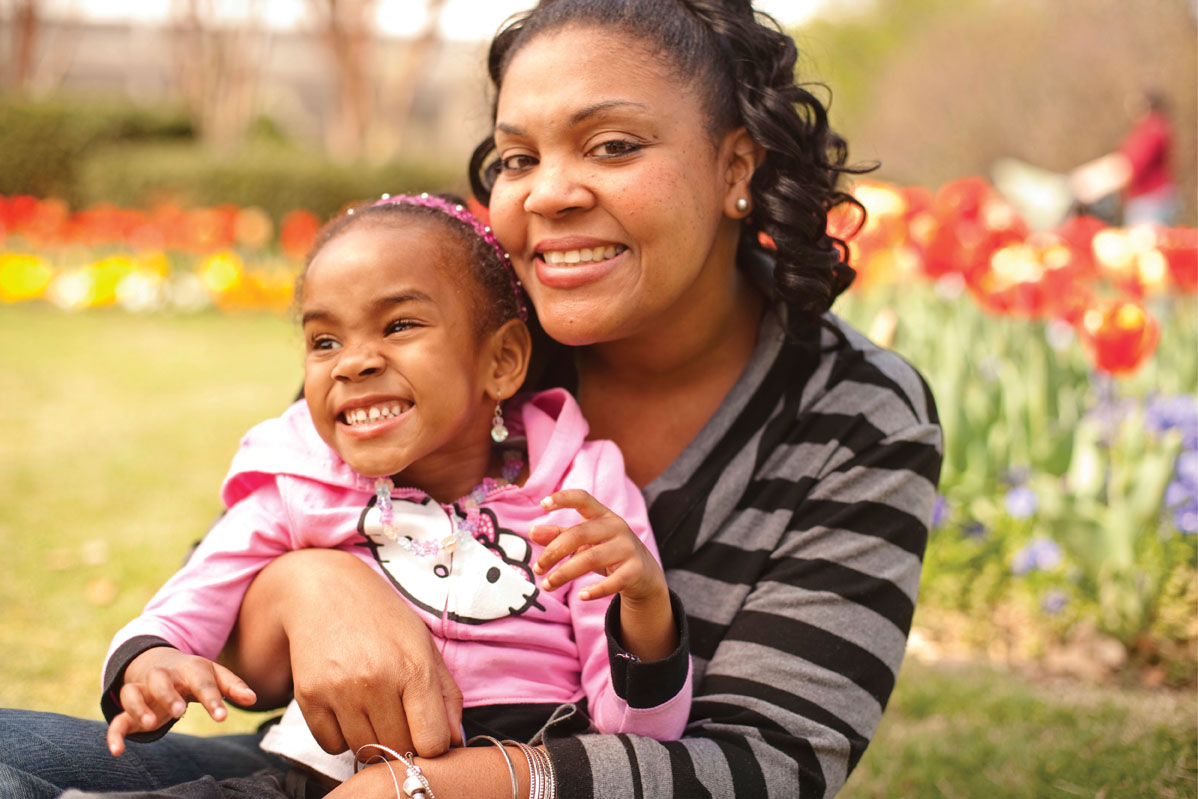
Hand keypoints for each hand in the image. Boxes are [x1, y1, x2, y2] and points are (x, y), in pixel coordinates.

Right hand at [107, 647, 254, 755]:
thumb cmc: (193, 674)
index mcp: (189, 669)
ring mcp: (142, 691)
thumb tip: (253, 699)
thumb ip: (232, 687)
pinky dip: (114, 734)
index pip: (202, 681)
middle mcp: (162, 677)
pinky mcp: (128, 708)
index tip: (222, 717)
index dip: (212, 699)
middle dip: (169, 694)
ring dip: (140, 707)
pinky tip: (117, 751)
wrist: (157, 661)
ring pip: (133, 693)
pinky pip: (116, 719)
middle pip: (160, 680)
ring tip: (153, 724)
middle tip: (180, 711)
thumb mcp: (214, 675)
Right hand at [260, 549, 463, 758]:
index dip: (433, 743)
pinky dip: (340, 736)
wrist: (325, 589)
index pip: (432, 742)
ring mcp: (339, 690)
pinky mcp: (308, 697)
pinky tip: (346, 707)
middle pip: (397, 748)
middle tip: (396, 715)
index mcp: (414, 667)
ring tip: (371, 706)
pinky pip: (331, 745)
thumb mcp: (423, 644)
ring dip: (371, 739)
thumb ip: (446, 695)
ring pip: (364, 751)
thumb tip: (455, 740)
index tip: (426, 730)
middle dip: (401, 740)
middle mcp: (377, 681)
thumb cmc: (382, 619)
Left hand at [530, 489, 666, 603]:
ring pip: (591, 558)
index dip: (563, 498)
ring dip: (564, 574)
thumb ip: (558, 536)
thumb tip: (532, 532)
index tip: (542, 504)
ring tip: (547, 585)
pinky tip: (581, 596)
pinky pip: (612, 582)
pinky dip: (595, 590)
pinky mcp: (634, 571)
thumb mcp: (584, 542)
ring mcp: (627, 548)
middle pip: (579, 534)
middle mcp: (617, 527)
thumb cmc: (607, 552)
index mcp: (603, 515)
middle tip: (537, 569)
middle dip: (553, 552)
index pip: (583, 499)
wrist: (644, 574)